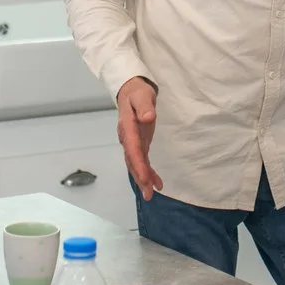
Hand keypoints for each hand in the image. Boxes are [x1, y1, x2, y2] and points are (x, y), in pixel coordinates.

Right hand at [117, 77, 163, 200]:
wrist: (131, 90)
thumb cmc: (137, 92)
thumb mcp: (142, 95)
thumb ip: (145, 106)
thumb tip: (148, 118)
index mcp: (127, 127)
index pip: (132, 148)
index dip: (138, 164)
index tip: (145, 178)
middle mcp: (127, 138)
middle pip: (132, 161)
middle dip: (139, 177)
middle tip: (148, 194)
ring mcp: (132, 142)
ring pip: (136, 164)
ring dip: (143, 179)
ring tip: (151, 194)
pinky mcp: (138, 143)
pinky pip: (142, 161)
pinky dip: (148, 172)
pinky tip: (157, 183)